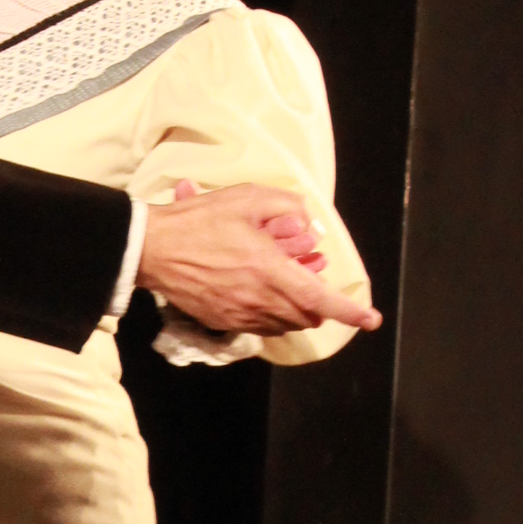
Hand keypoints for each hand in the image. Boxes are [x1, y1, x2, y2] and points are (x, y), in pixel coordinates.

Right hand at [136, 185, 380, 339]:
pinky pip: (259, 325)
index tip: (371, 320)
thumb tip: (309, 224)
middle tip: (311, 278)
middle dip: (317, 304)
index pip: (319, 299)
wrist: (151, 247)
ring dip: (293, 308)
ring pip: (283, 324)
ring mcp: (239, 314)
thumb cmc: (199, 220)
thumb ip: (286, 206)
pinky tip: (258, 291)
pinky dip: (270, 313)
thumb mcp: (247, 198)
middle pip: (305, 316)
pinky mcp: (221, 320)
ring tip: (283, 282)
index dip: (349, 311)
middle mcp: (258, 299)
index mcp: (269, 270)